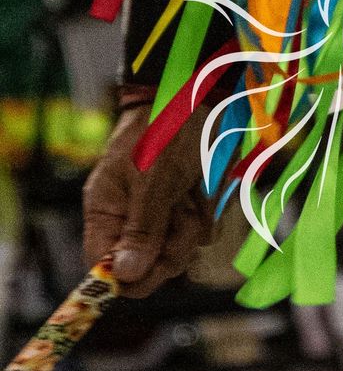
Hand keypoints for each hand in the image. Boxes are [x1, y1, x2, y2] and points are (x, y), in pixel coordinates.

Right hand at [82, 104, 212, 296]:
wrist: (200, 92)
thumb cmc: (167, 127)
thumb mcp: (153, 177)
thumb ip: (141, 227)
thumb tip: (124, 276)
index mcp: (107, 212)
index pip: (103, 266)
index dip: (126, 277)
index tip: (155, 268)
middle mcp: (130, 219)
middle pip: (147, 266)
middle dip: (172, 247)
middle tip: (185, 215)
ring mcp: (161, 214)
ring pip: (180, 249)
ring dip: (194, 224)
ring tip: (195, 191)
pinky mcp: (188, 207)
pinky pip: (203, 229)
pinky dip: (210, 211)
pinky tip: (208, 186)